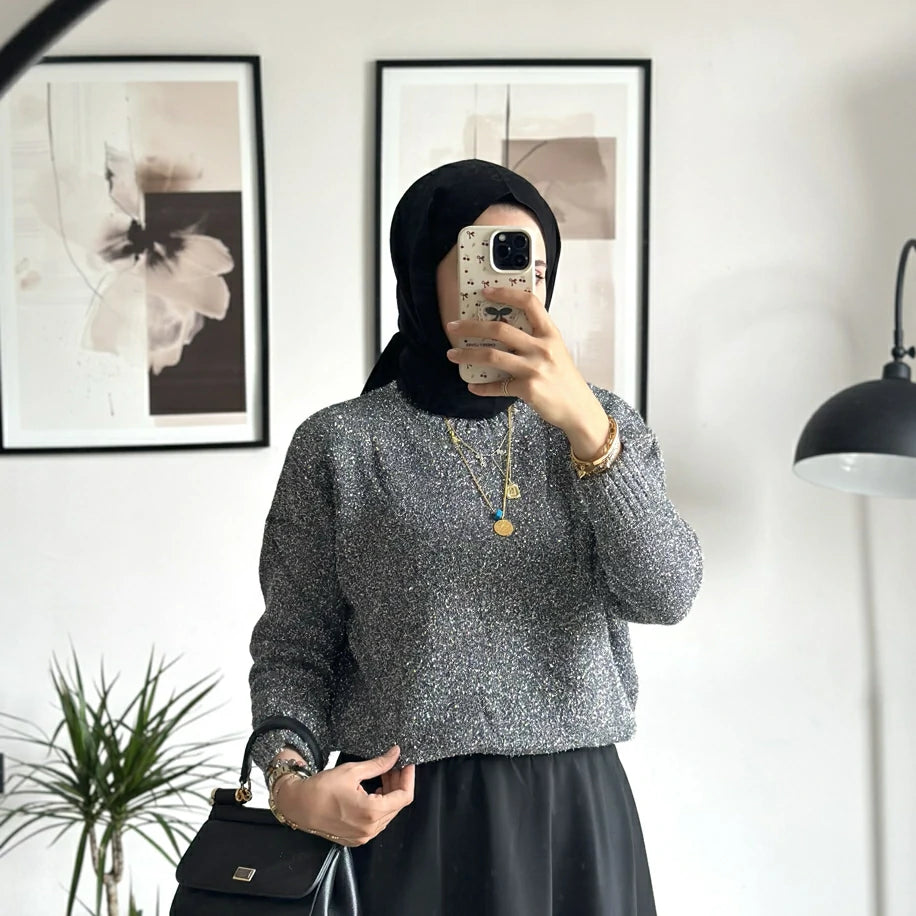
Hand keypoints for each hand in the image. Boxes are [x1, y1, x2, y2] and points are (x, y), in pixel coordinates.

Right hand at [273, 745, 414, 846]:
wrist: (298, 806)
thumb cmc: (322, 788)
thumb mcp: (352, 771)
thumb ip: (378, 764)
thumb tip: (395, 753)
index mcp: (372, 812)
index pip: (404, 797)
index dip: (408, 778)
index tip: (407, 764)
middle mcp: (370, 829)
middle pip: (397, 805)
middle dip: (398, 784)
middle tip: (393, 766)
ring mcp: (363, 836)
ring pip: (388, 814)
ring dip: (389, 794)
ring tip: (383, 775)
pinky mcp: (356, 838)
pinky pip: (376, 822)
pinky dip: (379, 805)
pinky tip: (374, 791)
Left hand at [446, 286, 609, 458]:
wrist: (578, 409)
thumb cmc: (564, 378)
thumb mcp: (556, 350)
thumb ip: (536, 338)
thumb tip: (504, 329)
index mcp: (550, 333)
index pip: (529, 303)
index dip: (506, 293)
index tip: (485, 291)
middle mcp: (542, 348)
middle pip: (499, 329)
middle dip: (471, 326)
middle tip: (453, 326)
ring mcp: (534, 368)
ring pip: (492, 356)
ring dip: (467, 355)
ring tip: (452, 354)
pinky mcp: (528, 389)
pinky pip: (498, 386)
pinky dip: (481, 387)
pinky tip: (472, 386)